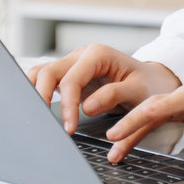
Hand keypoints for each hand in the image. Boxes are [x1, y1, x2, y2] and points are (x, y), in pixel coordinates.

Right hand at [26, 42, 180, 134]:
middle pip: (48, 71)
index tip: (69, 129)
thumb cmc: (147, 84)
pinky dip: (36, 93)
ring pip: (41, 73)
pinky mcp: (68, 76)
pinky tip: (35, 111)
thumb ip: (114, 95)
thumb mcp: (138, 90)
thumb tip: (86, 107)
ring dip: (33, 92)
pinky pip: (45, 81)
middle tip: (41, 126)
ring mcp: (73, 65)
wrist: (152, 81)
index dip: (66, 105)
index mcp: (98, 55)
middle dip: (40, 97)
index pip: (72, 80)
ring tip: (32, 118)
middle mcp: (81, 56)